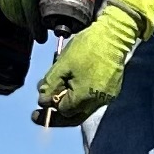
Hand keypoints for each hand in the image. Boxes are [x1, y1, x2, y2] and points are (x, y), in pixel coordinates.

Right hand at [0, 0, 59, 33]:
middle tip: (40, 31)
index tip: (41, 38)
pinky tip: (20, 16)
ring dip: (21, 21)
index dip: (35, 27)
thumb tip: (76, 7)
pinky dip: (12, 13)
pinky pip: (3, 5)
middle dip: (30, 26)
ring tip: (31, 24)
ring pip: (10, 12)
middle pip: (19, 15)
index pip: (29, 11)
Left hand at [36, 1, 143, 129]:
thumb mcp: (62, 64)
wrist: (114, 35)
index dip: (51, 107)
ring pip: (83, 109)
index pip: (63, 111)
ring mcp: (106, 98)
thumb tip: (43, 102)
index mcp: (84, 96)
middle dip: (57, 115)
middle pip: (74, 117)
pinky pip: (92, 101)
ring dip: (69, 104)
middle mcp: (97, 102)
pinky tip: (73, 86)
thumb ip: (50, 85)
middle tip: (39, 114)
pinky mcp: (112, 92)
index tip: (40, 103)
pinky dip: (80, 98)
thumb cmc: (87, 47)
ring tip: (57, 93)